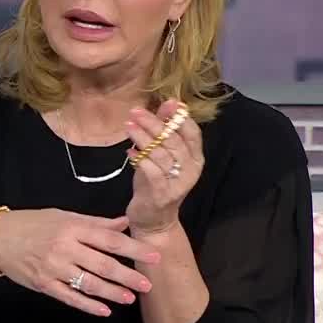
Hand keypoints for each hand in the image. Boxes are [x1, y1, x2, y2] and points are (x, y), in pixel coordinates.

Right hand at [0, 209, 159, 315]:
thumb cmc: (31, 224)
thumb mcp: (63, 216)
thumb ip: (95, 223)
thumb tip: (124, 223)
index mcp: (72, 228)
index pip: (109, 240)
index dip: (133, 249)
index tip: (153, 256)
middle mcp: (64, 249)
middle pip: (103, 265)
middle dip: (128, 276)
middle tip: (147, 284)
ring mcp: (53, 269)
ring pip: (89, 284)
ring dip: (112, 292)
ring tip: (129, 298)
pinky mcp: (44, 285)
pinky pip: (70, 297)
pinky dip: (88, 305)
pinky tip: (104, 310)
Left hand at [124, 99, 202, 234]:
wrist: (153, 220)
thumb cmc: (155, 183)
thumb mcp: (160, 156)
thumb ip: (164, 132)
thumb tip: (167, 104)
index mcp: (194, 159)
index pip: (192, 134)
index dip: (180, 117)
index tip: (169, 102)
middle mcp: (190, 171)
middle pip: (174, 141)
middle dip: (154, 124)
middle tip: (136, 111)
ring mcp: (177, 184)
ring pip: (161, 155)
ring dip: (143, 138)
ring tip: (128, 126)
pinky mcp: (161, 194)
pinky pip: (151, 172)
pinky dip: (139, 159)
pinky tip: (128, 152)